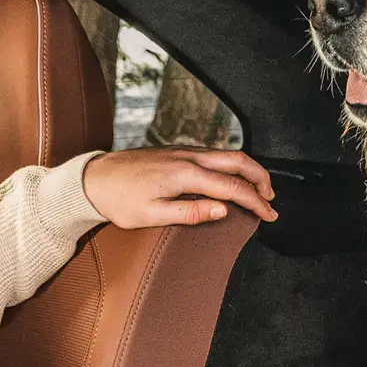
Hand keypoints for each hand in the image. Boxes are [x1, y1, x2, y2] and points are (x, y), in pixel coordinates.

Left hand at [81, 147, 277, 228]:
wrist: (94, 179)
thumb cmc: (119, 200)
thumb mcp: (152, 215)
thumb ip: (191, 212)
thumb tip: (224, 210)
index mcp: (185, 174)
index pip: (232, 187)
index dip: (255, 202)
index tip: (269, 215)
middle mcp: (189, 157)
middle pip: (239, 161)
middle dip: (261, 180)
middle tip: (272, 200)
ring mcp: (184, 151)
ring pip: (228, 154)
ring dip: (249, 171)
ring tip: (259, 191)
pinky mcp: (178, 151)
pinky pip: (215, 155)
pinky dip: (233, 166)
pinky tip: (233, 180)